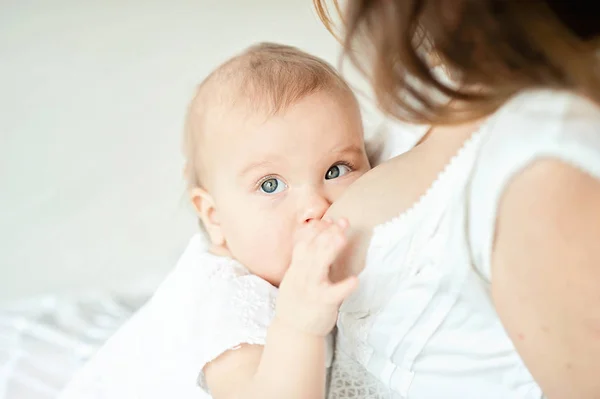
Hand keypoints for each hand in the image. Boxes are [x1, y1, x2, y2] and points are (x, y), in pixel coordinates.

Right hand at [275, 218, 358, 336]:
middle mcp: (302, 276)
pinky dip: (344, 287)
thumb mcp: (297, 277)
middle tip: (343, 222)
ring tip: (343, 238)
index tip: (330, 218)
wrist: (293, 331)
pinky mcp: (322, 303)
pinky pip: (333, 294)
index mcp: (297, 269)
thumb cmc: (299, 301)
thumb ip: (306, 259)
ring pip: (319, 266)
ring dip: (330, 250)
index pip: (304, 243)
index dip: (317, 230)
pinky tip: (355, 280)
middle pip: (312, 250)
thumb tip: (318, 237)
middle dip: (327, 234)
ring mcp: (312, 289)